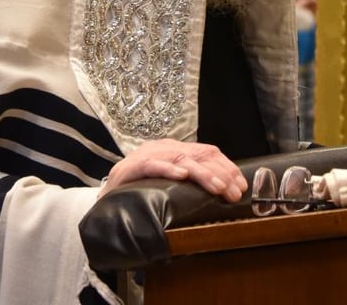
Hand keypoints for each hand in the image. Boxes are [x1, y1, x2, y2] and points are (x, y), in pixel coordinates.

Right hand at [98, 139, 246, 201]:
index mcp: (174, 150)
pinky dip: (168, 169)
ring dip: (202, 174)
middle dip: (220, 173)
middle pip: (198, 154)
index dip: (226, 167)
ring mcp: (147, 156)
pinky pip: (152, 165)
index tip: (241, 185)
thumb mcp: (170, 184)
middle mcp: (163, 148)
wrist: (105, 198)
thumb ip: (190, 182)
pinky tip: (181, 176)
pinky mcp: (130, 168)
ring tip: (217, 187)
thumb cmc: (140, 191)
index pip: (207, 151)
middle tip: (234, 192)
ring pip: (180, 159)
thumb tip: (224, 192)